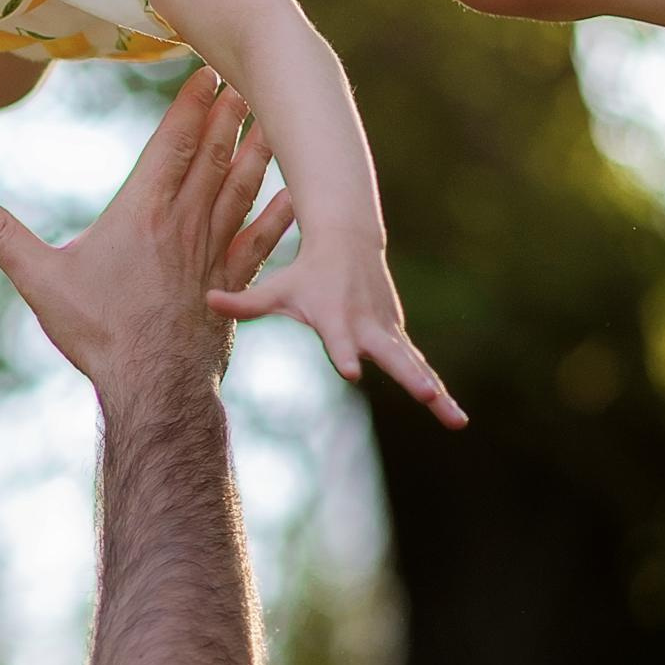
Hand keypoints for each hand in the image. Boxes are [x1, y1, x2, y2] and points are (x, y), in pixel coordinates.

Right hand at [0, 67, 293, 394]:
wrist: (153, 386)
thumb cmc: (97, 333)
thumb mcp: (39, 281)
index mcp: (142, 214)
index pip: (172, 146)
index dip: (191, 107)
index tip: (209, 71)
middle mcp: (184, 225)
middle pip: (212, 157)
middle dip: (229, 115)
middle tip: (248, 77)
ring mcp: (213, 254)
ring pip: (241, 189)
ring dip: (258, 151)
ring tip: (274, 119)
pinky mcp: (232, 286)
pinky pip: (262, 240)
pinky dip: (279, 213)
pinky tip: (295, 195)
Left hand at [208, 232, 465, 428]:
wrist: (348, 242)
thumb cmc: (305, 272)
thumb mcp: (275, 288)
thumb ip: (243, 302)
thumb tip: (206, 300)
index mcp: (336, 319)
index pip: (339, 341)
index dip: (343, 354)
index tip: (351, 371)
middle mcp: (366, 328)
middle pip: (392, 356)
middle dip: (410, 376)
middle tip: (428, 395)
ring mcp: (387, 332)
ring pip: (415, 366)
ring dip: (438, 395)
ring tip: (459, 423)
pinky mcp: (397, 336)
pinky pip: (419, 367)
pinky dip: (439, 392)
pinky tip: (455, 418)